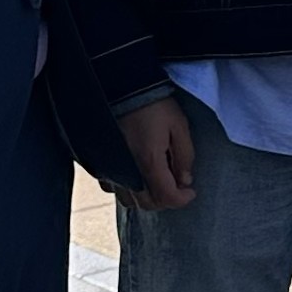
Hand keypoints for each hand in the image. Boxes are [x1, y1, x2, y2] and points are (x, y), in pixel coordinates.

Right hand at [115, 96, 196, 210]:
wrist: (122, 88)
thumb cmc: (153, 105)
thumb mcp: (179, 127)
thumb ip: (185, 157)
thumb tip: (185, 181)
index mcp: (148, 162)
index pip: (166, 197)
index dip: (182, 199)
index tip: (191, 191)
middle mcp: (126, 171)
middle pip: (147, 204)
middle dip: (166, 200)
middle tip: (177, 186)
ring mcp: (110, 169)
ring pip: (129, 200)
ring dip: (147, 197)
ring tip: (158, 181)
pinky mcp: (99, 164)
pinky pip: (112, 187)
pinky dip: (127, 188)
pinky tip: (136, 176)